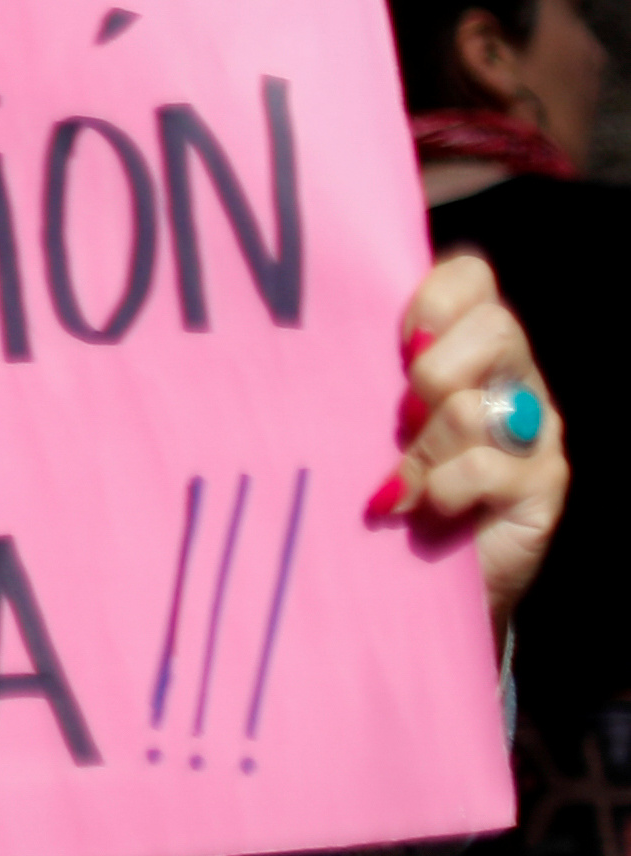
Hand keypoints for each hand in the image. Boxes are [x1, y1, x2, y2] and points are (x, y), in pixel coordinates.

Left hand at [388, 253, 566, 626]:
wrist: (411, 577)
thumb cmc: (377, 478)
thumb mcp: (366, 410)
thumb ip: (362, 361)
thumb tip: (312, 317)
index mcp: (469, 344)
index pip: (471, 278)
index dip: (434, 297)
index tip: (396, 340)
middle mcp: (512, 378)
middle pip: (495, 328)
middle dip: (433, 370)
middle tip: (402, 413)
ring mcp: (535, 432)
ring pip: (475, 406)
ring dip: (421, 448)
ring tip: (399, 479)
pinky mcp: (543, 486)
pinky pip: (487, 466)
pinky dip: (440, 488)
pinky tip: (418, 507)